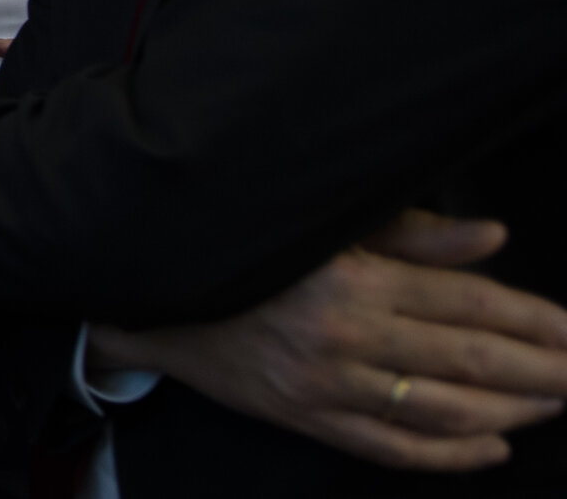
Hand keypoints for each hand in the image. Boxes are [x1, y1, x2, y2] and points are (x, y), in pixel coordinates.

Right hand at [90, 210, 566, 471]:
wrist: (153, 294)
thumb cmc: (245, 247)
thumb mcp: (324, 225)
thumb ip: (412, 234)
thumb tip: (492, 238)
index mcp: (350, 277)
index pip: (466, 303)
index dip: (531, 319)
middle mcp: (343, 335)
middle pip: (467, 361)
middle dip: (540, 369)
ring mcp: (326, 386)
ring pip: (442, 411)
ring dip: (511, 411)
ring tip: (556, 404)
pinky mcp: (307, 419)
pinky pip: (393, 449)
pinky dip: (449, 454)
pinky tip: (491, 445)